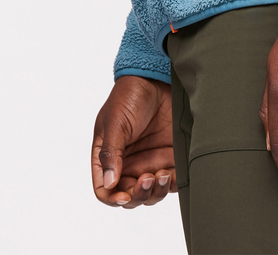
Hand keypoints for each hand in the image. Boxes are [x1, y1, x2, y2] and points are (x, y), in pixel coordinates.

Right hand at [92, 75, 175, 207]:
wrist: (157, 77)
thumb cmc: (130, 95)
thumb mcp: (115, 122)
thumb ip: (111, 152)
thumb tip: (109, 183)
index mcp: (109, 157)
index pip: (105, 189)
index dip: (113, 199)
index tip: (125, 196)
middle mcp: (128, 164)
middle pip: (129, 197)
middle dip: (138, 196)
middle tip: (147, 179)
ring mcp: (149, 161)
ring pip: (150, 195)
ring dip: (155, 192)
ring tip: (162, 175)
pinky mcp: (169, 157)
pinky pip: (171, 182)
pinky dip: (172, 185)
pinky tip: (173, 175)